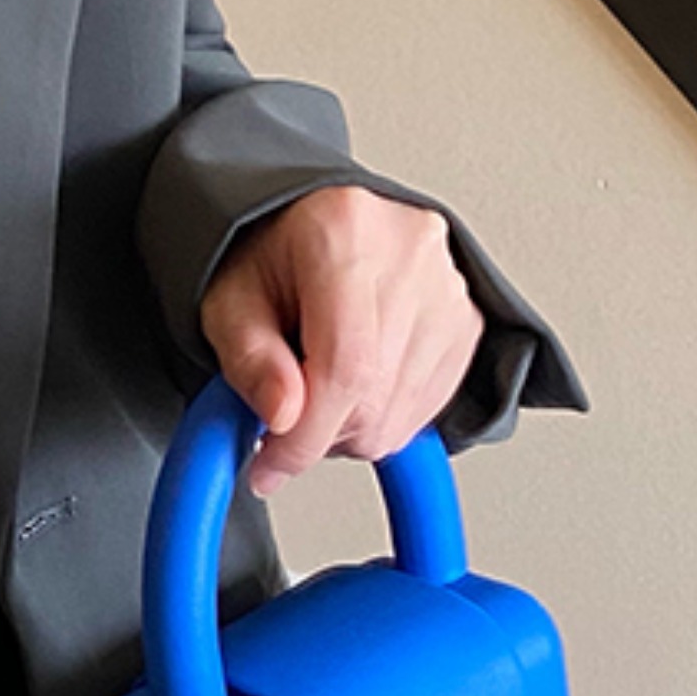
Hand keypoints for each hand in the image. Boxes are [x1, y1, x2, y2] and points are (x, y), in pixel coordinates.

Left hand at [198, 186, 484, 496]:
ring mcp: (449, 286)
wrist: (309, 229)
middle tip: (284, 409)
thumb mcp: (227, 304)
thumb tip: (282, 417)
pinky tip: (355, 379)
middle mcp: (409, 253)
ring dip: (350, 425)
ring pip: (401, 414)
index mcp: (344, 234)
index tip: (271, 466)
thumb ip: (249, 362)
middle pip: (374, 397)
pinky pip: (428, 408)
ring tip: (316, 382)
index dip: (304, 436)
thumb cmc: (268, 260)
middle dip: (320, 430)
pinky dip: (383, 414)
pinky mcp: (468, 320)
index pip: (344, 367)